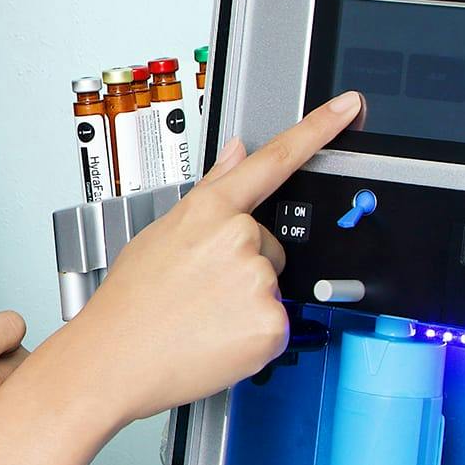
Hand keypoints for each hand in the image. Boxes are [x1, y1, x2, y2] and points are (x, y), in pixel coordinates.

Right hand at [73, 90, 364, 426]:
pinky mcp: (272, 323)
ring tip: (201, 316)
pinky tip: (216, 337)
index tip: (349, 108)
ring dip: (246, 304)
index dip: (319, 128)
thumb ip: (211, 188)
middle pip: (271, 246)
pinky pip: (277, 326)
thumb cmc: (130, 300)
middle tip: (201, 291)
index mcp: (210, 209)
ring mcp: (258, 280)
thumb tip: (237, 150)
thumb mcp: (162, 231)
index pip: (275, 160)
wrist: (114, 357)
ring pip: (272, 288)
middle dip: (245, 267)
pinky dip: (252, 336)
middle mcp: (239, 237)